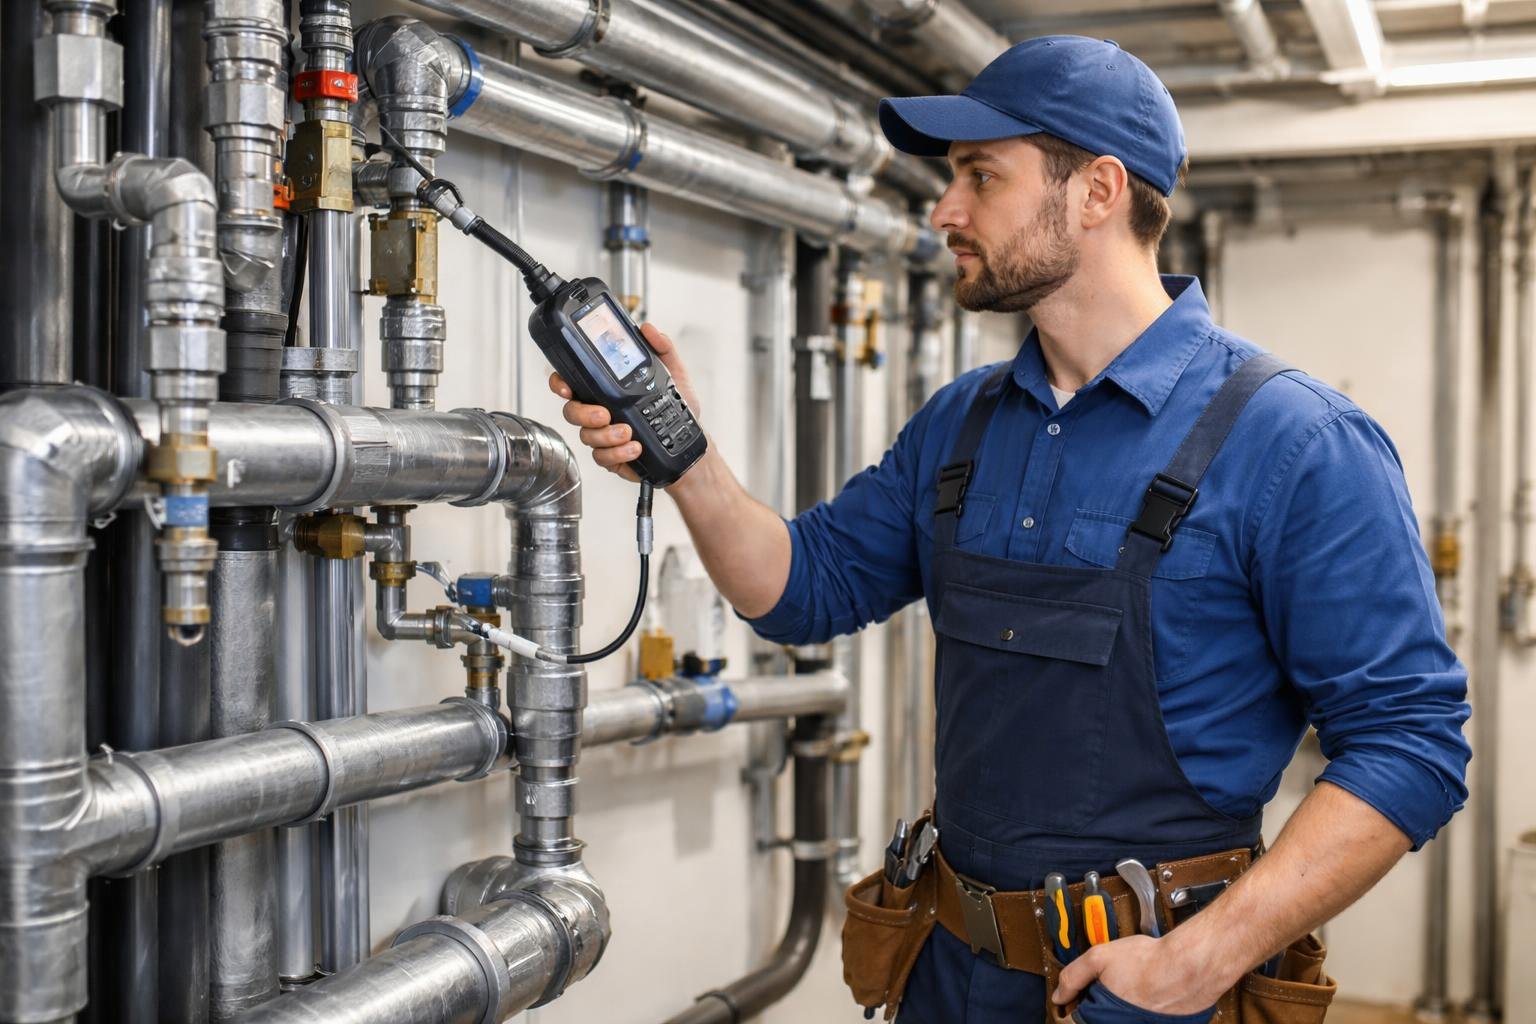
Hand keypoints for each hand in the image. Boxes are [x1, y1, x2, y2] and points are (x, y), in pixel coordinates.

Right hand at [549, 322, 702, 483]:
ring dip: (605, 435)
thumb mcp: (673, 373)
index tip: (567, 387)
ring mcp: (603, 435)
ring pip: (586, 436)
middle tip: (605, 414)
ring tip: (628, 432)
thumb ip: (662, 349)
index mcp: (607, 389)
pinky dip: (618, 453)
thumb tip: (649, 329)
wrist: (687, 442)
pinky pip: (602, 457)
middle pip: (571, 411)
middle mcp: (599, 411)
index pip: (573, 381)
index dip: (560, 383)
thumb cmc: (675, 408)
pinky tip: (635, 447)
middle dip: (583, 413)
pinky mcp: (611, 457)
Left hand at [1052, 936, 1225, 1014]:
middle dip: (1094, 1008)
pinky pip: (1136, 1020)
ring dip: (1115, 1011)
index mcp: (1099, 1018)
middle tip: (1105, 989)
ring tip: (1128, 991)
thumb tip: (1059, 995)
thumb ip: (1073, 977)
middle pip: (1095, 1021)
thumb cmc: (1148, 962)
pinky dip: (1134, 1013)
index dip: (1069, 1008)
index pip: (1070, 1022)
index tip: (1070, 1001)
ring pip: (1115, 1021)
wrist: (1189, 967)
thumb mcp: (1099, 958)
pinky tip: (1142, 997)